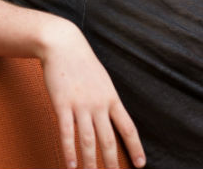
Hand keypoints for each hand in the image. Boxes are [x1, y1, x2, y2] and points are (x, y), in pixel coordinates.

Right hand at [39, 20, 145, 168]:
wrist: (63, 45)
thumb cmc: (82, 63)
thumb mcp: (102, 80)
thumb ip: (107, 99)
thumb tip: (112, 116)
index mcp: (112, 98)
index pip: (128, 128)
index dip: (135, 148)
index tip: (140, 164)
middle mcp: (99, 104)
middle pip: (108, 139)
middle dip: (112, 162)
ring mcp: (80, 105)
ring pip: (88, 140)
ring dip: (91, 162)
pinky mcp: (62, 104)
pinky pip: (67, 133)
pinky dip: (69, 152)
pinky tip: (71, 166)